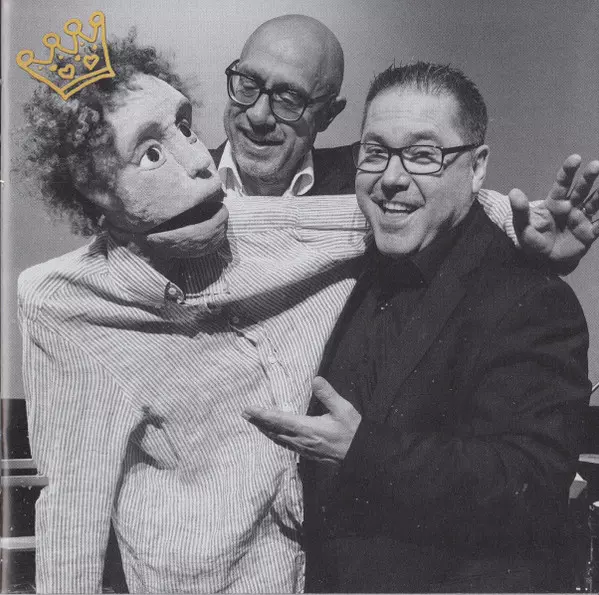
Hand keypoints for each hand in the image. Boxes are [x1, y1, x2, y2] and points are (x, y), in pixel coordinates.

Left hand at [241, 376, 361, 463]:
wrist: (361, 455)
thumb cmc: (352, 430)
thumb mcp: (343, 409)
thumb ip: (328, 394)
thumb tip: (315, 379)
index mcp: (307, 428)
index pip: (279, 419)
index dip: (262, 414)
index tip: (249, 409)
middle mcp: (302, 440)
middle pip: (274, 430)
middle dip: (259, 422)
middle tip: (245, 414)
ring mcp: (304, 449)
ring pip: (279, 439)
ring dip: (266, 431)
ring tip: (256, 424)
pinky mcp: (309, 454)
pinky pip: (287, 445)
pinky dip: (277, 438)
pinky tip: (276, 436)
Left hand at [510, 155, 598, 273]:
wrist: (543, 260)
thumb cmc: (532, 240)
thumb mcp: (522, 226)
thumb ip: (519, 210)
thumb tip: (513, 191)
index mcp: (555, 203)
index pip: (562, 184)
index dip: (568, 171)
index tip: (575, 158)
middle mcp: (571, 207)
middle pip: (581, 190)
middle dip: (588, 177)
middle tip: (596, 165)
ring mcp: (581, 219)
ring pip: (594, 203)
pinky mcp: (589, 234)